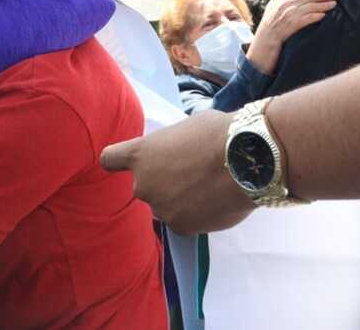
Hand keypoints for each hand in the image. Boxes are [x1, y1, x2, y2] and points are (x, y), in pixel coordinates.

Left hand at [101, 110, 254, 234]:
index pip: (110, 159)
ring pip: (166, 205)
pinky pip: (184, 220)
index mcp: (140, 155)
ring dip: (180, 199)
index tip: (124, 162)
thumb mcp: (185, 130)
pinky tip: (215, 200)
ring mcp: (163, 210)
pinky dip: (196, 214)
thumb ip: (170, 148)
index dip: (118, 161)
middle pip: (145, 186)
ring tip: (208, 186)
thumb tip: (176, 157)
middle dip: (162, 182)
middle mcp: (144, 185)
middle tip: (190, 171)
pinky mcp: (183, 228)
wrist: (249, 161)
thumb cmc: (218, 134)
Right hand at [247, 0, 335, 73]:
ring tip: (333, 4)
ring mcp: (291, 14)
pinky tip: (324, 15)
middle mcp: (288, 5)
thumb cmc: (269, 20)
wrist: (266, 37)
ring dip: (323, 5)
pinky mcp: (293, 24)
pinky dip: (316, 16)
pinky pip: (308, 18)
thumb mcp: (272, 3)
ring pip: (310, 7)